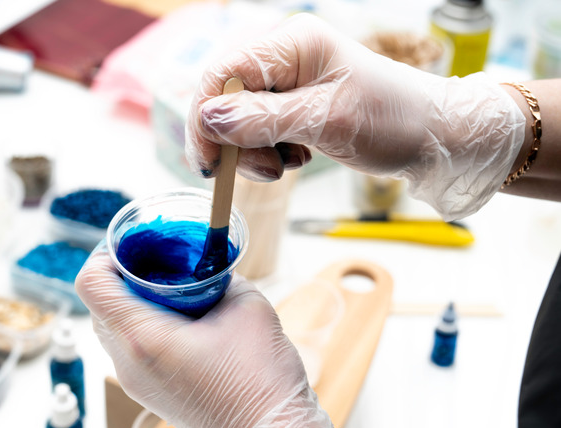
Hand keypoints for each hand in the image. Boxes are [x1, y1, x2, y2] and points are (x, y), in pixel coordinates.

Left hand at [75, 248, 343, 427]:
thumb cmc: (261, 379)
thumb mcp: (246, 305)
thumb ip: (218, 275)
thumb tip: (205, 262)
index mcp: (142, 337)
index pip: (91, 283)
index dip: (105, 254)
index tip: (133, 244)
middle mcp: (127, 362)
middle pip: (99, 303)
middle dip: (123, 275)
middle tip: (158, 260)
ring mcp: (135, 381)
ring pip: (112, 326)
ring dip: (134, 300)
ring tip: (173, 289)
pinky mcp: (148, 391)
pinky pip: (129, 347)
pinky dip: (145, 324)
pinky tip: (182, 318)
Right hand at [185, 13, 524, 219]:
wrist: (435, 138)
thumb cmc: (394, 120)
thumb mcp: (327, 121)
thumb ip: (263, 119)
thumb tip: (207, 118)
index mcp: (293, 43)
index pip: (223, 74)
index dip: (206, 119)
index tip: (211, 166)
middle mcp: (285, 57)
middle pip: (225, 99)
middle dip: (235, 142)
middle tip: (267, 170)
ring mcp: (288, 82)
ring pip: (238, 120)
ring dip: (254, 151)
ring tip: (291, 163)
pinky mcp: (293, 105)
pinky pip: (258, 130)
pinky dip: (268, 151)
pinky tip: (297, 156)